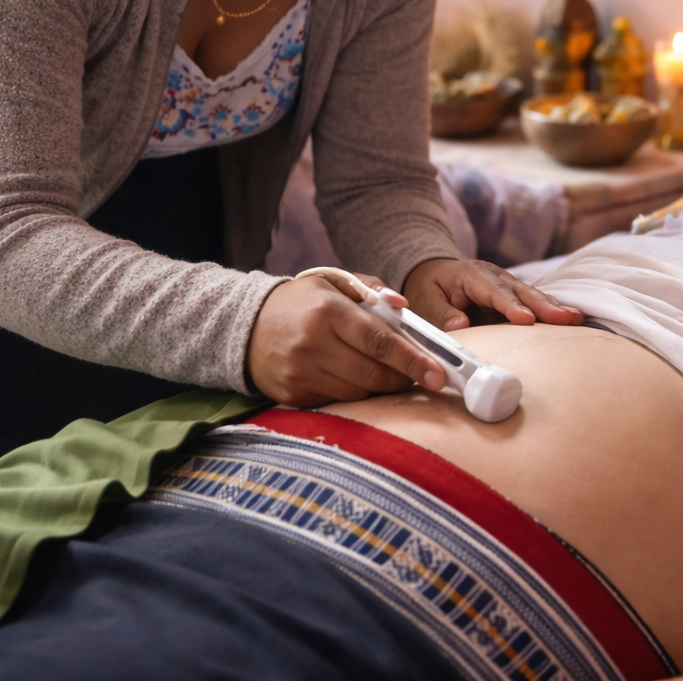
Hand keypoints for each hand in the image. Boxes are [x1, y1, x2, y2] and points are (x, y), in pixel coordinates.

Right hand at [245, 273, 446, 405]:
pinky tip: (354, 377)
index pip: (379, 341)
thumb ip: (372, 289)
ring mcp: (301, 373)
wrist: (244, 326)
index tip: (438, 373)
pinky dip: (354, 392)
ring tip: (386, 372)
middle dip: (404, 378)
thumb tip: (404, 307)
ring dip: (380, 385)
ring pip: (358, 391)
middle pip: (373, 373)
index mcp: (327, 311)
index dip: (412, 360)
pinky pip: (337, 401)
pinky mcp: (293, 395)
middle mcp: (312, 344)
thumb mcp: (333, 281)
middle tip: (422, 375)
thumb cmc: (301, 302)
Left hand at [402, 257, 585, 331]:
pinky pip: (533, 304)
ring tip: (577, 318)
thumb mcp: (426, 299)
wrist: (434, 273)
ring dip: (554, 307)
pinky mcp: (513, 296)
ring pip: (532, 296)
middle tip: (567, 318)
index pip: (493, 292)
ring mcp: (507, 285)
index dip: (510, 306)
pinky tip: (571, 319)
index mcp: (472, 275)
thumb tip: (461, 327)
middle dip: (544, 305)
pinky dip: (551, 311)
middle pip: (522, 291)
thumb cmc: (429, 288)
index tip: (526, 320)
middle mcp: (495, 277)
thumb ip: (441, 313)